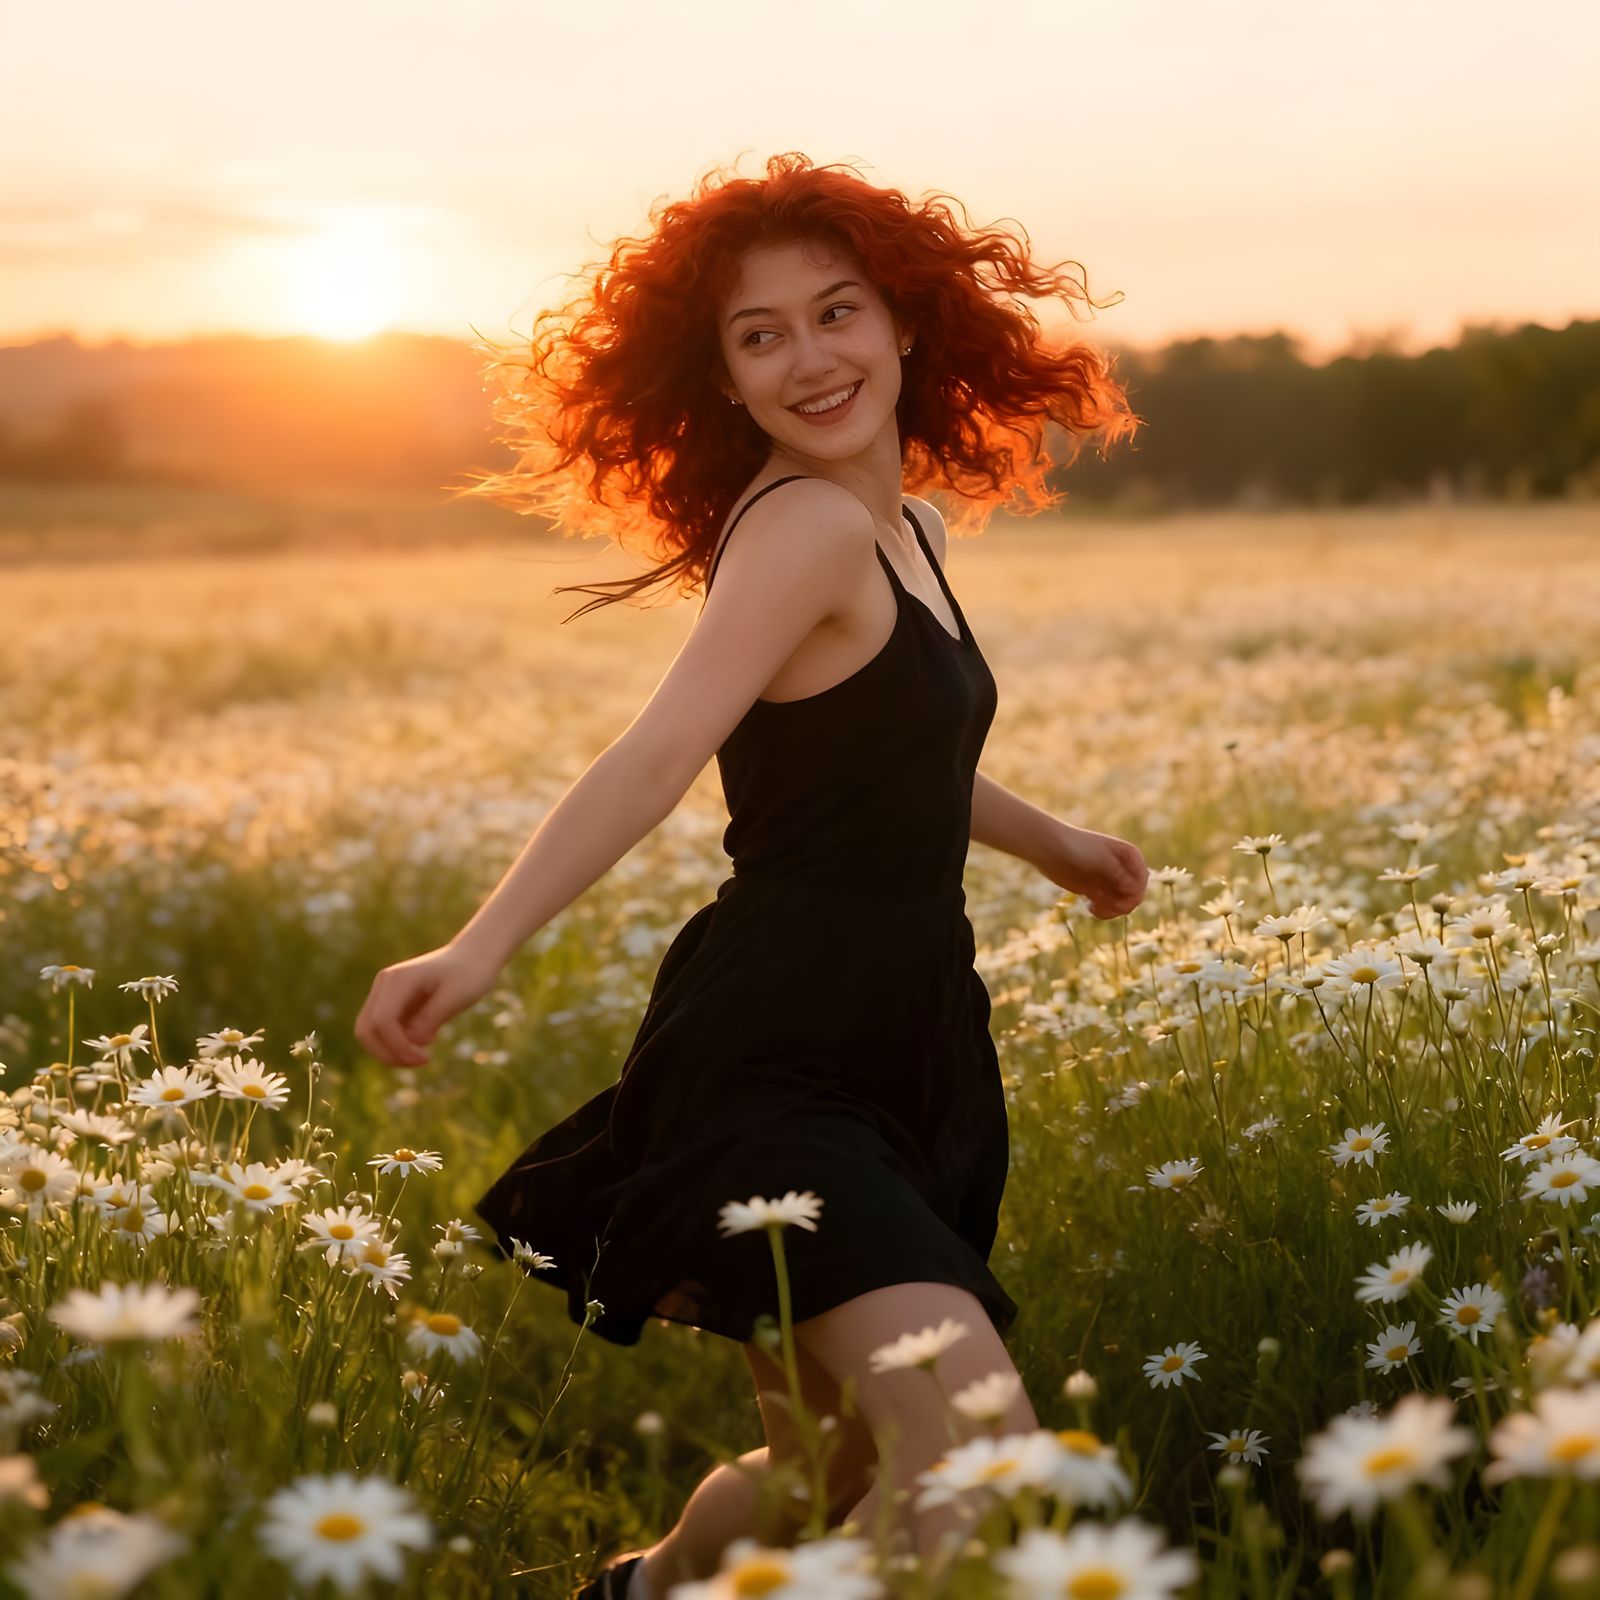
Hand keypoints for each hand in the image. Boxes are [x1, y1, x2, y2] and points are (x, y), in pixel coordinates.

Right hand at [353, 943, 499, 1067]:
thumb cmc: (469, 974)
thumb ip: (431, 1018)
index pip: (382, 1022)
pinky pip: (385, 1032)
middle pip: (366, 1030)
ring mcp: (385, 995)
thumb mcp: (456, 996)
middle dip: (388, 1054)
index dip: (398, 1047)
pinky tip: (428, 1036)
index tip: (425, 1059)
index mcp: (397, 980)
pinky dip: (399, 1044)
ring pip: (370, 1034)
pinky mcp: (392, 1004)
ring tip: (424, 1054)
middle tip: (421, 1062)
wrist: (474, 956)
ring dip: (392, 1052)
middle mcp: (384, 986)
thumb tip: (411, 1041)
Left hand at [1042, 825, 1148, 918]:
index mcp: (1130, 857)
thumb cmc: (1076, 848)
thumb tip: (1135, 891)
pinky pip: (1109, 908)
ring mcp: (1111, 882)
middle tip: (1102, 903)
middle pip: (1135, 897)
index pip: (1141, 883)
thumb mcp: (1099, 860)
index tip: (1116, 893)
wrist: (1049, 848)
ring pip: (1123, 905)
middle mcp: (1124, 870)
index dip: (1133, 893)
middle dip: (1122, 904)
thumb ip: (1118, 875)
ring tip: (1093, 904)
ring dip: (1111, 909)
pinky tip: (1090, 905)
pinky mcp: (1098, 892)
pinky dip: (1102, 911)